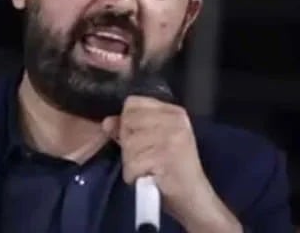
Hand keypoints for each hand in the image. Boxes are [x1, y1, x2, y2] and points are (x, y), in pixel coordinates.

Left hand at [102, 96, 241, 232]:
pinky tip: (147, 176)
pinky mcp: (164, 157)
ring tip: (146, 167)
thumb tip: (107, 122)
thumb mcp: (154, 141)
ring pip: (128, 143)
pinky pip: (132, 163)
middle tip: (143, 156)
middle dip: (128, 142)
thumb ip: (129, 128)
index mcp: (173, 112)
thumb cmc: (172, 168)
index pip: (133, 102)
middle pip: (128, 121)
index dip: (127, 120)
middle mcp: (174, 120)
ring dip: (130, 161)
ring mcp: (171, 137)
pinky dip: (133, 174)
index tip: (137, 136)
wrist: (193, 196)